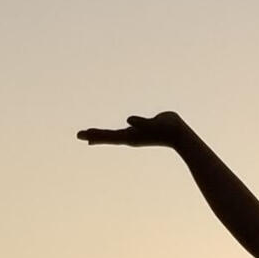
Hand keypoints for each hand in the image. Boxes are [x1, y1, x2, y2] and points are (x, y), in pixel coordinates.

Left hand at [76, 111, 191, 147]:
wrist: (180, 136)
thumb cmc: (169, 128)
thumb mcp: (155, 123)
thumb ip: (142, 122)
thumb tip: (129, 120)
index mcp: (132, 135)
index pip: (110, 135)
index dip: (97, 134)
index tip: (84, 135)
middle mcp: (130, 137)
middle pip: (108, 137)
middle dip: (93, 135)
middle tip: (78, 135)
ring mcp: (134, 136)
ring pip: (113, 136)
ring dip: (100, 136)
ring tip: (88, 137)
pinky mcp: (138, 132)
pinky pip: (121, 133)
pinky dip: (111, 133)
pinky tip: (111, 133)